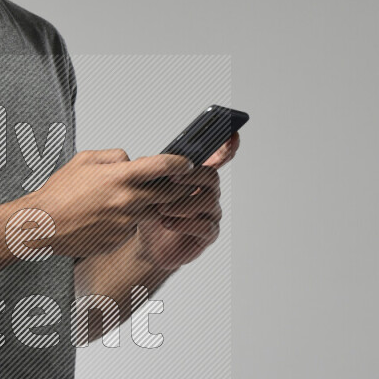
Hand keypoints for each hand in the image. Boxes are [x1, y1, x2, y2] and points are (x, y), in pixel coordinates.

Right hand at [24, 146, 195, 257]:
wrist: (44, 225)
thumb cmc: (59, 193)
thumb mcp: (85, 160)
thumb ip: (116, 157)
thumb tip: (134, 160)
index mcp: (121, 177)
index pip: (164, 166)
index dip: (180, 163)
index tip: (186, 163)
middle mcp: (128, 201)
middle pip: (169, 193)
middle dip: (176, 187)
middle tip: (176, 182)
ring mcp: (126, 223)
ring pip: (154, 212)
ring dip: (151, 205)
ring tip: (130, 199)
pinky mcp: (120, 239)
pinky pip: (134, 227)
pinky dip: (129, 221)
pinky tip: (108, 217)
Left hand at [134, 132, 240, 269]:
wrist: (146, 244)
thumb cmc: (150, 213)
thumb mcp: (146, 190)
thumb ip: (151, 173)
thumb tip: (145, 159)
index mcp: (197, 177)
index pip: (217, 159)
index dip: (227, 147)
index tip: (232, 135)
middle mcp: (208, 192)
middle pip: (211, 177)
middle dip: (191, 177)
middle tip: (171, 180)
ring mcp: (211, 213)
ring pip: (208, 201)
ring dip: (183, 203)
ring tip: (161, 209)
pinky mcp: (208, 234)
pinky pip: (205, 226)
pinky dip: (184, 223)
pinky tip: (167, 223)